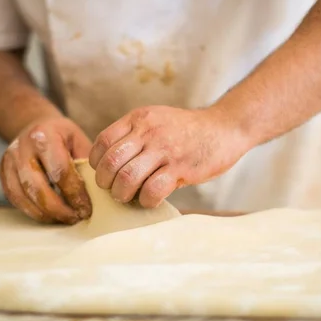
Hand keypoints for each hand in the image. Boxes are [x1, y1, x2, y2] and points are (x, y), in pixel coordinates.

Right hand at [0, 116, 92, 223]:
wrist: (35, 125)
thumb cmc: (62, 136)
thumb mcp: (79, 141)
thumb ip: (86, 164)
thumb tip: (97, 193)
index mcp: (45, 135)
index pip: (60, 170)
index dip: (75, 194)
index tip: (86, 209)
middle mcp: (22, 147)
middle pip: (38, 187)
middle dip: (59, 208)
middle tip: (76, 218)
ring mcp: (9, 160)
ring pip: (23, 196)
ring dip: (45, 213)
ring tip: (64, 219)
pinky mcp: (2, 172)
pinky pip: (14, 198)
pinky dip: (32, 211)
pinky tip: (49, 215)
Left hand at [89, 105, 250, 207]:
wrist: (224, 128)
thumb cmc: (187, 130)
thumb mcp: (156, 120)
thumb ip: (134, 135)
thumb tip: (110, 163)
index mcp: (139, 119)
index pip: (103, 141)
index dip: (97, 162)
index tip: (103, 172)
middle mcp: (149, 132)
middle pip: (110, 162)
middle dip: (105, 182)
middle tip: (113, 190)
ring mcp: (165, 150)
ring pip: (127, 178)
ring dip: (122, 194)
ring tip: (128, 197)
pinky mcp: (180, 168)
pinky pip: (152, 190)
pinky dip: (146, 200)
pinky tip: (150, 199)